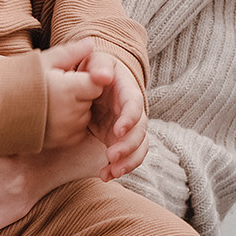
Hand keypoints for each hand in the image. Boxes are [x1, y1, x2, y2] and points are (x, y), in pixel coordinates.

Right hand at [44, 38, 105, 148]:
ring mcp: (65, 131)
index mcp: (67, 90)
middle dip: (79, 93)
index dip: (85, 78)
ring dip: (75, 109)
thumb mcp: (42, 61)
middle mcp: (69, 113)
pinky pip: (78, 132)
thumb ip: (71, 53)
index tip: (69, 77)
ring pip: (85, 116)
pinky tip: (51, 117)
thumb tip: (92, 43)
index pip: (97, 84)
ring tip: (51, 103)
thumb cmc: (15, 80)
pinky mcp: (60, 143)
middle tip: (55, 89)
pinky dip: (70, 125)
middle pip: (90, 100)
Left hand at [86, 53, 148, 179]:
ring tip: (111, 172)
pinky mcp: (119, 139)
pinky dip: (120, 168)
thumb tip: (103, 76)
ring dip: (129, 162)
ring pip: (139, 147)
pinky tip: (106, 175)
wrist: (94, 79)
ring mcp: (128, 127)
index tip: (118, 130)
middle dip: (129, 146)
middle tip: (112, 157)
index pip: (135, 105)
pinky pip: (128, 157)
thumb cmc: (95, 68)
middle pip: (140, 131)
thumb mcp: (96, 60)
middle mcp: (132, 111)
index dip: (130, 118)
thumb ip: (99, 65)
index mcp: (127, 91)